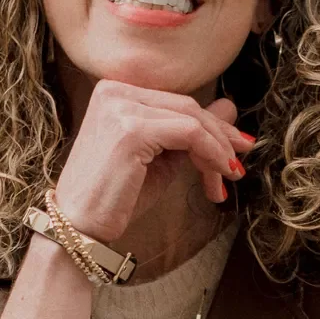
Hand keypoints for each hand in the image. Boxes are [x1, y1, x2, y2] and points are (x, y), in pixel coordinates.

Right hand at [54, 79, 256, 241]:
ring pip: (192, 120)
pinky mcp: (130, 130)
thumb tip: (229, 107)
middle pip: (187, 107)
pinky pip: (189, 134)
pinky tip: (217, 176)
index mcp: (116, 91)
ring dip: (218, 151)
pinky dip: (210, 154)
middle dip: (221, 137)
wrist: (80, 227)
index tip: (235, 148)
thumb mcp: (161, 158)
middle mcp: (115, 91)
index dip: (212, 125)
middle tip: (240, 162)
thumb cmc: (116, 196)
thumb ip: (190, 132)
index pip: (177, 102)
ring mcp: (120, 108)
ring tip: (230, 176)